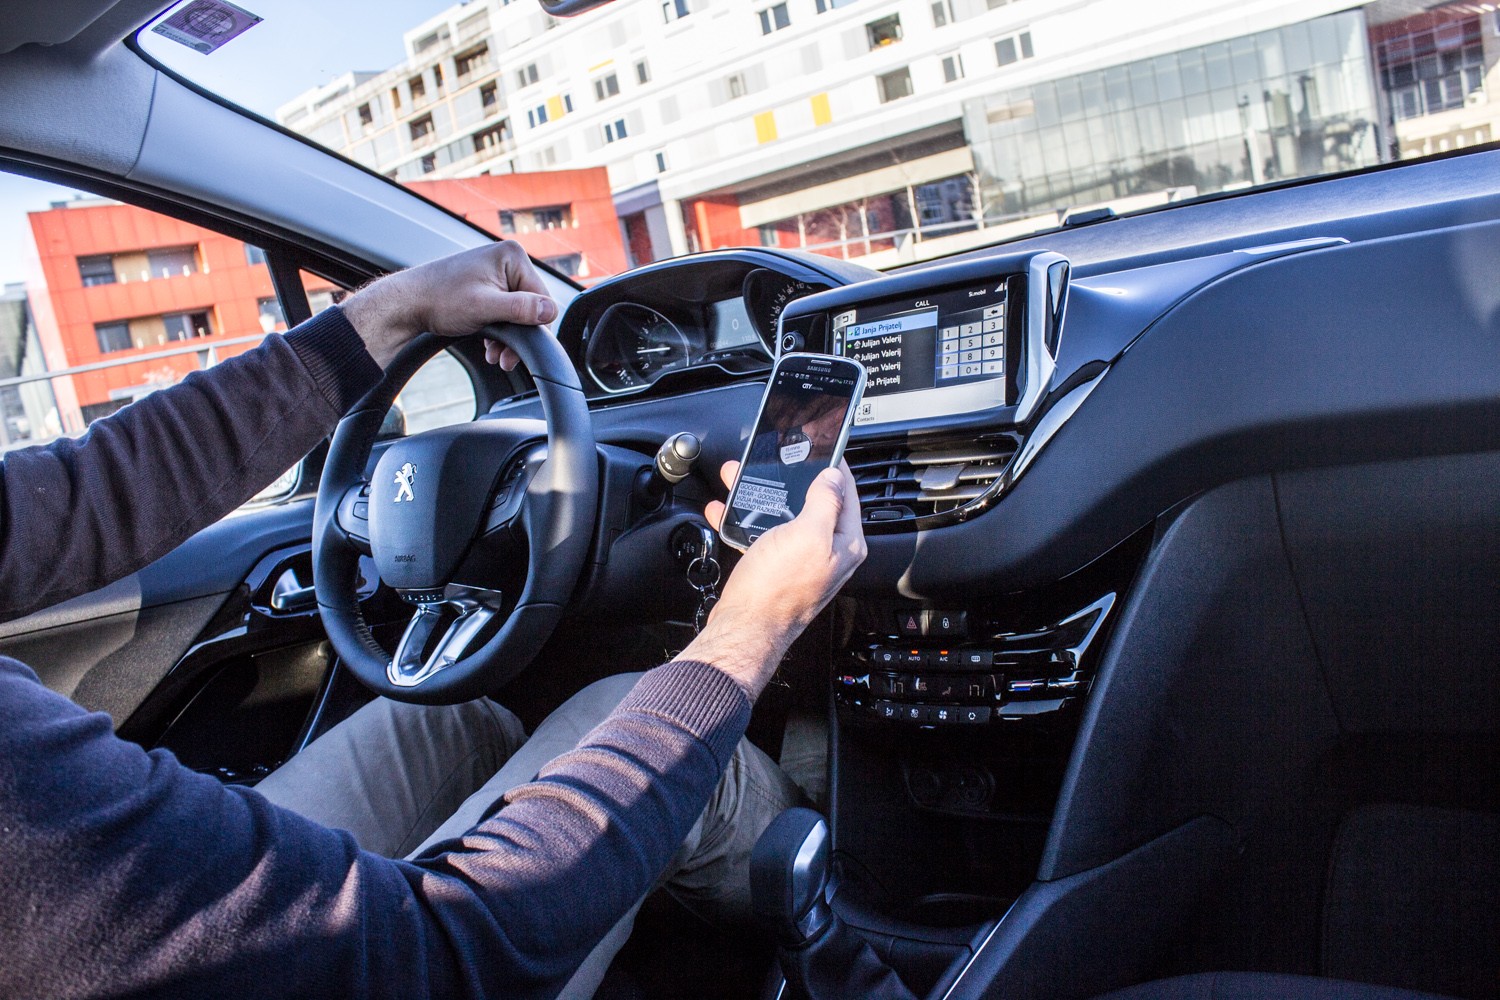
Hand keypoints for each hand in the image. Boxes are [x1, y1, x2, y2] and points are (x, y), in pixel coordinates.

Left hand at [338, 242, 552, 368]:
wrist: (407, 303)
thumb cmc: (440, 298)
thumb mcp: (486, 307)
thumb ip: (522, 309)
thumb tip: (551, 311)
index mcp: (512, 256)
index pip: (541, 297)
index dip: (533, 325)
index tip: (517, 347)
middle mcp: (506, 260)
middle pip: (529, 306)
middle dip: (518, 334)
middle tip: (504, 358)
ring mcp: (495, 273)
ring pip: (516, 312)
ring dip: (508, 337)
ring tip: (494, 354)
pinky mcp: (486, 286)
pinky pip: (504, 310)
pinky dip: (498, 330)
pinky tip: (488, 343)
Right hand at [681, 459, 866, 699]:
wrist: (745, 627)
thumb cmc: (777, 589)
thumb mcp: (808, 535)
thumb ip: (825, 502)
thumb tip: (834, 477)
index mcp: (845, 543)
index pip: (848, 493)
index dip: (835, 467)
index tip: (823, 449)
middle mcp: (829, 552)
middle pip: (816, 503)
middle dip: (794, 480)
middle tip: (777, 462)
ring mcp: (803, 561)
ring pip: (787, 516)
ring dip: (766, 497)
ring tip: (742, 480)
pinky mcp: (779, 568)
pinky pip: (766, 535)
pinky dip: (748, 521)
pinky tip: (729, 512)